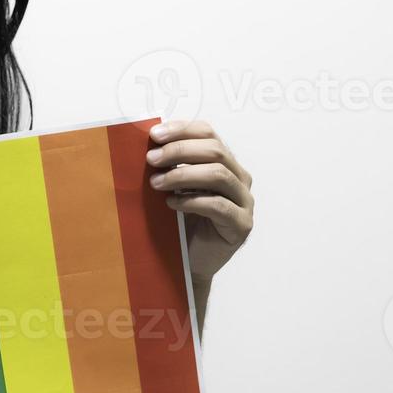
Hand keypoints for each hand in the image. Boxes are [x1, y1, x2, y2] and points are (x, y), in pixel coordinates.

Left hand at [145, 119, 253, 286]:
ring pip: (219, 175)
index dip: (182, 129)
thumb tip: (147, 143)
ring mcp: (244, 202)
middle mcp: (239, 178)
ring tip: (156, 183)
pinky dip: (192, 201)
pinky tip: (171, 203)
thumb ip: (170, 165)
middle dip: (179, 151)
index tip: (154, 135)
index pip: (209, 133)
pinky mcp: (241, 225)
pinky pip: (219, 206)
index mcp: (225, 162)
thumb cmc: (180, 222)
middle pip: (215, 151)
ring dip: (182, 175)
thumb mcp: (173, 187)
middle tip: (151, 159)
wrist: (188, 262)